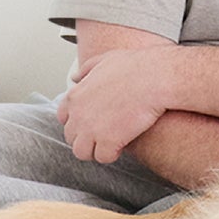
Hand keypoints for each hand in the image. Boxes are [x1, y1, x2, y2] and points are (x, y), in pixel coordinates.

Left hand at [58, 47, 177, 162]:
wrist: (155, 78)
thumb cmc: (136, 67)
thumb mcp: (105, 60)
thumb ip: (87, 69)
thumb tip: (76, 77)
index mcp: (75, 96)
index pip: (63, 118)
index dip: (78, 122)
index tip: (91, 122)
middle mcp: (78, 115)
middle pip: (72, 137)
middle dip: (86, 138)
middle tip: (104, 134)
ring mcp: (91, 130)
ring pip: (82, 152)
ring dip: (95, 150)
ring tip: (111, 145)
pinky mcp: (108, 142)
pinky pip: (103, 157)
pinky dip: (112, 154)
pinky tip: (122, 146)